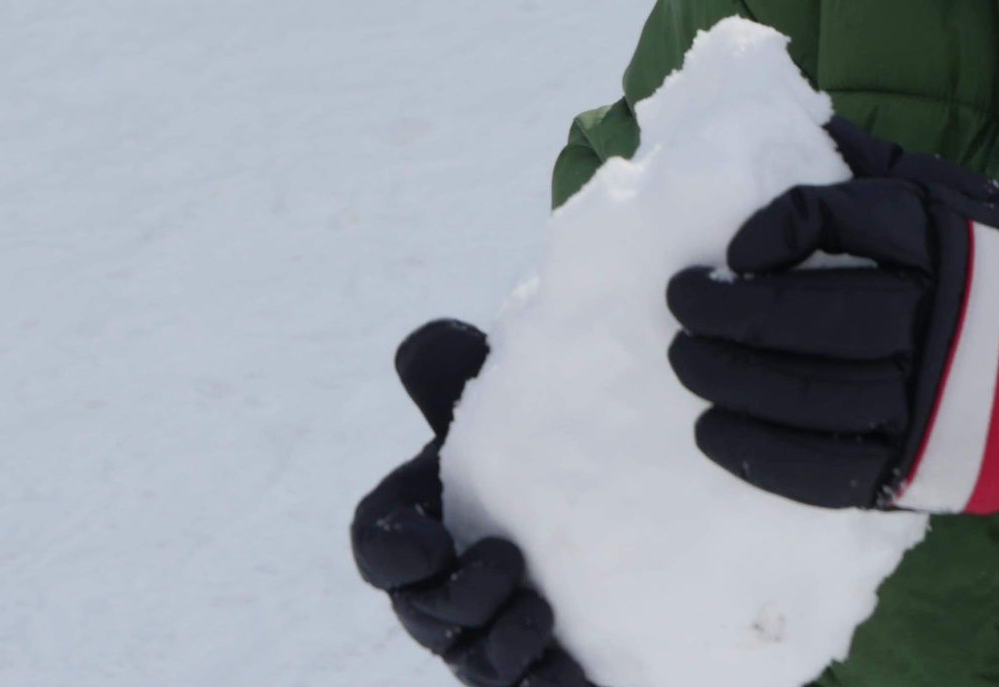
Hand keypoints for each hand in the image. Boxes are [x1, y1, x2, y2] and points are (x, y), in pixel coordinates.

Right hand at [350, 319, 593, 686]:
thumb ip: (458, 372)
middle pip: (424, 615)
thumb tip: (425, 346)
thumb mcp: (505, 399)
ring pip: (473, 663)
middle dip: (457, 600)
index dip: (393, 552)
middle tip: (508, 562)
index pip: (379, 549)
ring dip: (500, 649)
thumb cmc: (540, 436)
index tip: (427, 540)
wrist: (619, 480)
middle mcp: (442, 590)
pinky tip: (576, 677)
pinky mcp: (538, 668)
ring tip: (543, 618)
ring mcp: (487, 636)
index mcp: (421, 524)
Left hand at [665, 115, 998, 528]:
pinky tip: (714, 432)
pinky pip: (829, 470)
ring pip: (812, 394)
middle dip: (731, 312)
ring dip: (732, 380)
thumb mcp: (966, 196)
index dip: (777, 229)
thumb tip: (802, 120)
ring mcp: (933, 400)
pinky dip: (763, 455)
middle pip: (816, 316)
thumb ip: (881, 167)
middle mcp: (940, 315)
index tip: (734, 246)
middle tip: (680, 303)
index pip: (844, 219)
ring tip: (686, 361)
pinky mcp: (923, 467)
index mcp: (945, 236)